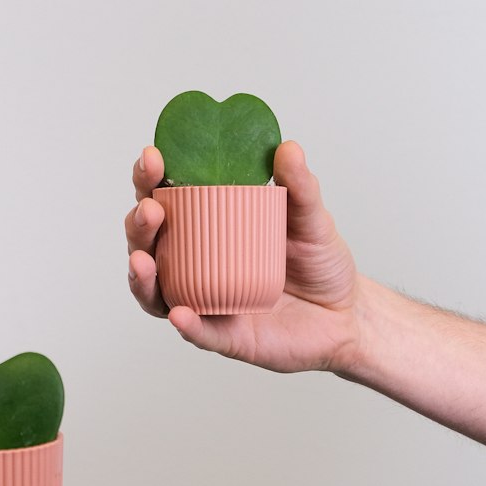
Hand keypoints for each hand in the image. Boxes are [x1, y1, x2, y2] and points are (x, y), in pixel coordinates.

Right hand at [125, 141, 361, 373]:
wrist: (348, 314)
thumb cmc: (320, 264)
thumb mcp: (311, 219)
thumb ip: (299, 187)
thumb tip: (287, 148)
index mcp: (206, 229)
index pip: (164, 201)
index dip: (149, 180)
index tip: (152, 158)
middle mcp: (193, 266)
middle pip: (148, 245)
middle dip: (138, 226)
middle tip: (149, 210)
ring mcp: (204, 303)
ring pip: (156, 293)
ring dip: (141, 276)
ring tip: (142, 260)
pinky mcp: (225, 338)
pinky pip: (200, 334)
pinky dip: (187, 325)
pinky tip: (180, 313)